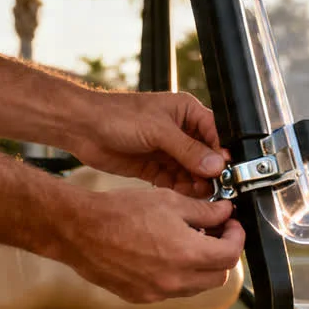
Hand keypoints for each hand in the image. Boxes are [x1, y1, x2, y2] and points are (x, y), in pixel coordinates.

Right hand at [57, 188, 244, 303]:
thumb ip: (203, 210)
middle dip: (222, 254)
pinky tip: (167, 253)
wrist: (80, 230)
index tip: (231, 225)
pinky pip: (172, 291)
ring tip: (190, 241)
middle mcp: (175, 280)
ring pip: (197, 286)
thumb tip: (224, 212)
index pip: (230, 255)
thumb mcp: (169, 201)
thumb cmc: (120, 212)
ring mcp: (157, 292)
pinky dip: (178, 275)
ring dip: (202, 267)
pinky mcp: (141, 297)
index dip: (237, 237)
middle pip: (219, 276)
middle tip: (215, 233)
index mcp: (188, 254)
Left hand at [69, 91, 226, 197]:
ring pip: (192, 172)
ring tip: (199, 194)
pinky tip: (183, 196)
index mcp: (187, 112)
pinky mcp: (155, 167)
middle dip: (210, 172)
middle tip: (214, 187)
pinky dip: (180, 190)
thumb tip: (215, 164)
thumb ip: (188, 149)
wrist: (83, 128)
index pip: (215, 133)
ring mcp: (168, 150)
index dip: (222, 152)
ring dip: (196, 183)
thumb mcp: (158, 130)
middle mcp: (181, 131)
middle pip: (206, 156)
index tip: (226, 170)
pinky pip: (175, 181)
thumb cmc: (118, 115)